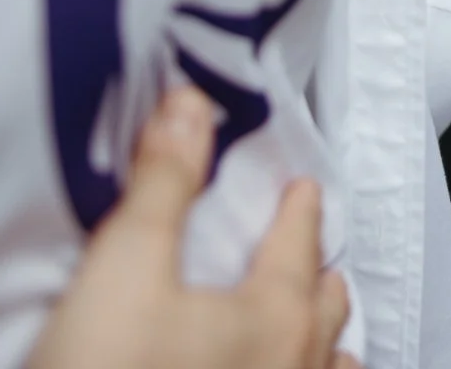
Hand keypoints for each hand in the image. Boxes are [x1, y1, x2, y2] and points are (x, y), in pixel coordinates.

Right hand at [29, 88, 357, 368]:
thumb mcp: (124, 268)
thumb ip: (163, 184)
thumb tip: (189, 107)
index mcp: (275, 317)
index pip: (298, 246)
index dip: (301, 212)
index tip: (306, 191)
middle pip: (324, 318)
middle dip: (323, 286)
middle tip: (325, 266)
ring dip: (324, 352)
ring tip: (326, 345)